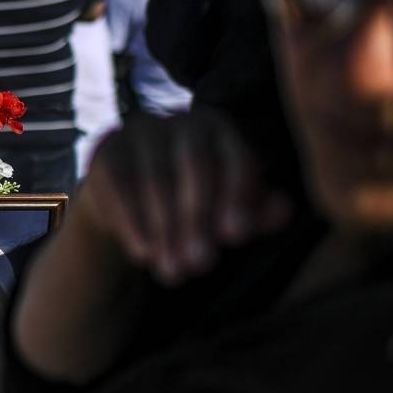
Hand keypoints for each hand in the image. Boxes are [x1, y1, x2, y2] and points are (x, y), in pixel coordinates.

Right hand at [76, 111, 289, 285]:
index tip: (236, 237)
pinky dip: (132, 223)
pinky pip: (121, 186)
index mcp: (222, 130)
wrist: (128, 206)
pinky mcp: (108, 149)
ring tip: (173, 271)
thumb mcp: (226, 213)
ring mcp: (142, 130)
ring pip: (156, 179)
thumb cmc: (190, 206)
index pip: (236, 159)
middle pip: (195, 167)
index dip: (238, 197)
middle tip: (200, 265)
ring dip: (165, 231)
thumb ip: (255, 212)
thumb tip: (284, 211)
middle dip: (199, 220)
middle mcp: (183, 121)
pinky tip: (142, 254)